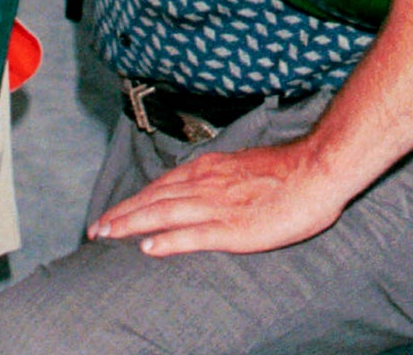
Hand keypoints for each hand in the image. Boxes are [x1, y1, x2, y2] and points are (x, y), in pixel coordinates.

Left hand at [87, 137, 352, 256]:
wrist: (316, 170)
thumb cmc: (287, 171)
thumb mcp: (242, 166)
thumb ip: (219, 176)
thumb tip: (201, 184)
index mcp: (209, 169)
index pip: (161, 185)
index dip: (134, 200)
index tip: (113, 212)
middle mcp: (205, 184)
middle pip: (153, 199)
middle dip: (122, 213)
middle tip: (96, 228)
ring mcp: (218, 205)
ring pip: (163, 213)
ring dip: (131, 224)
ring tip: (106, 234)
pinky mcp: (234, 227)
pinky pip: (193, 234)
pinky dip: (168, 240)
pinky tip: (148, 248)